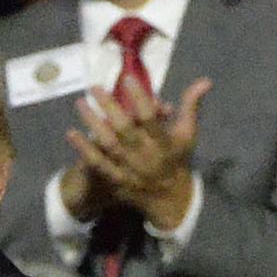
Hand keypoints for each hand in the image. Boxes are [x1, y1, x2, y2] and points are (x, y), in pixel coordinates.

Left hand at [65, 76, 210, 230]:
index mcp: (164, 143)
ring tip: (80, 103)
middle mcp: (146, 155)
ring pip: (108, 144)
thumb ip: (191, 106)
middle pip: (125, 129)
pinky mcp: (116, 180)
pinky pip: (98, 164)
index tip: (127, 78)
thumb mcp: (187, 134)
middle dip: (109, 106)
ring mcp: (129, 169)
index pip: (151, 118)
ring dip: (92, 123)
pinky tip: (71, 132)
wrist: (169, 199)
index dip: (140, 97)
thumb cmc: (177, 160)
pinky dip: (84, 149)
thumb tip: (205, 81)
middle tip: (94, 87)